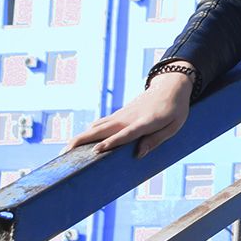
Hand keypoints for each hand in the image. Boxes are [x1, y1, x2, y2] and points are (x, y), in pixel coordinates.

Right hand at [68, 72, 192, 156]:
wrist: (170, 86)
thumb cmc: (175, 110)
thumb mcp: (174, 126)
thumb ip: (156, 140)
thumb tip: (138, 155)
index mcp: (145, 122)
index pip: (125, 134)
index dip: (111, 143)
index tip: (95, 151)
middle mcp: (129, 118)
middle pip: (102, 130)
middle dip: (82, 141)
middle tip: (65, 154)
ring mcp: (121, 115)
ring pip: (97, 127)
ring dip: (80, 138)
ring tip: (65, 152)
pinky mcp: (118, 115)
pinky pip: (100, 125)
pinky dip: (88, 133)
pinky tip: (77, 143)